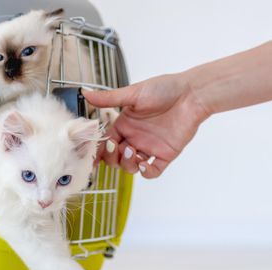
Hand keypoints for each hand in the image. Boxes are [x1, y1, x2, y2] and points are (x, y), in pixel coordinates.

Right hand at [84, 73, 209, 177]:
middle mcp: (134, 138)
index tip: (95, 153)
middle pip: (115, 158)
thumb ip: (109, 99)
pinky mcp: (165, 154)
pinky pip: (152, 171)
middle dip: (112, 158)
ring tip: (132, 151)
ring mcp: (149, 147)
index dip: (100, 149)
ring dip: (127, 164)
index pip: (106, 142)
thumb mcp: (133, 93)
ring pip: (130, 166)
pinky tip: (144, 163)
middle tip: (118, 148)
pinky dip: (146, 172)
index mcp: (124, 125)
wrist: (192, 94)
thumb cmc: (165, 88)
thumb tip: (85, 94)